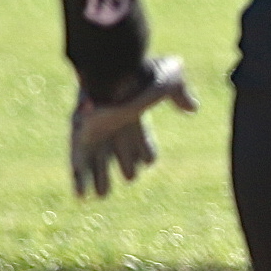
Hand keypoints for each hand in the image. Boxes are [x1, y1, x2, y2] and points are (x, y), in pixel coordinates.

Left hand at [69, 57, 197, 198]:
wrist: (113, 73)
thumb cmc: (142, 76)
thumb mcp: (170, 82)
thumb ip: (180, 95)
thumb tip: (192, 108)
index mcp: (134, 114)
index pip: (142, 138)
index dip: (146, 151)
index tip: (149, 161)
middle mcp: (114, 126)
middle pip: (120, 152)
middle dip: (126, 166)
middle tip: (130, 178)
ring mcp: (95, 133)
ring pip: (97, 161)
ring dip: (99, 179)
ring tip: (102, 195)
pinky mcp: (80, 138)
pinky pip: (78, 163)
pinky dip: (79, 180)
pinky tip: (81, 197)